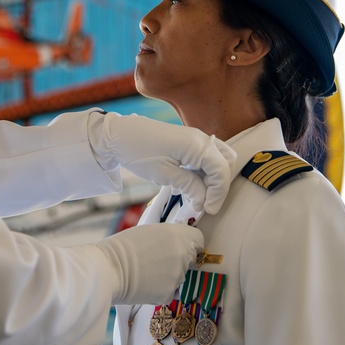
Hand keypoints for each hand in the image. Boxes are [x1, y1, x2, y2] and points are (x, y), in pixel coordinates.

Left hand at [90, 112, 235, 214]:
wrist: (118, 135)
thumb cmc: (138, 152)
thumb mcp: (164, 174)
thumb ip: (189, 186)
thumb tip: (204, 201)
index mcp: (197, 145)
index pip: (221, 171)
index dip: (218, 193)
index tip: (208, 210)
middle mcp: (201, 138)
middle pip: (226, 163)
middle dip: (219, 185)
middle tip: (204, 203)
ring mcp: (195, 138)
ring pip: (219, 159)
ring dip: (214, 178)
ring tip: (198, 194)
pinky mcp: (188, 141)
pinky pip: (207, 156)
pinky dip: (206, 171)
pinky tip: (192, 183)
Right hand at [95, 224, 202, 304]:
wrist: (107, 269)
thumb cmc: (122, 247)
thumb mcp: (148, 231)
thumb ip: (168, 236)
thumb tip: (177, 241)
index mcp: (177, 235)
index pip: (198, 240)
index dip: (190, 243)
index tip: (182, 246)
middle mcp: (182, 256)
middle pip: (189, 259)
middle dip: (178, 260)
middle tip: (157, 260)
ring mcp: (177, 277)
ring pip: (179, 276)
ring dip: (168, 275)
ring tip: (146, 272)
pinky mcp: (168, 294)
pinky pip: (170, 291)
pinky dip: (161, 289)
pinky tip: (145, 284)